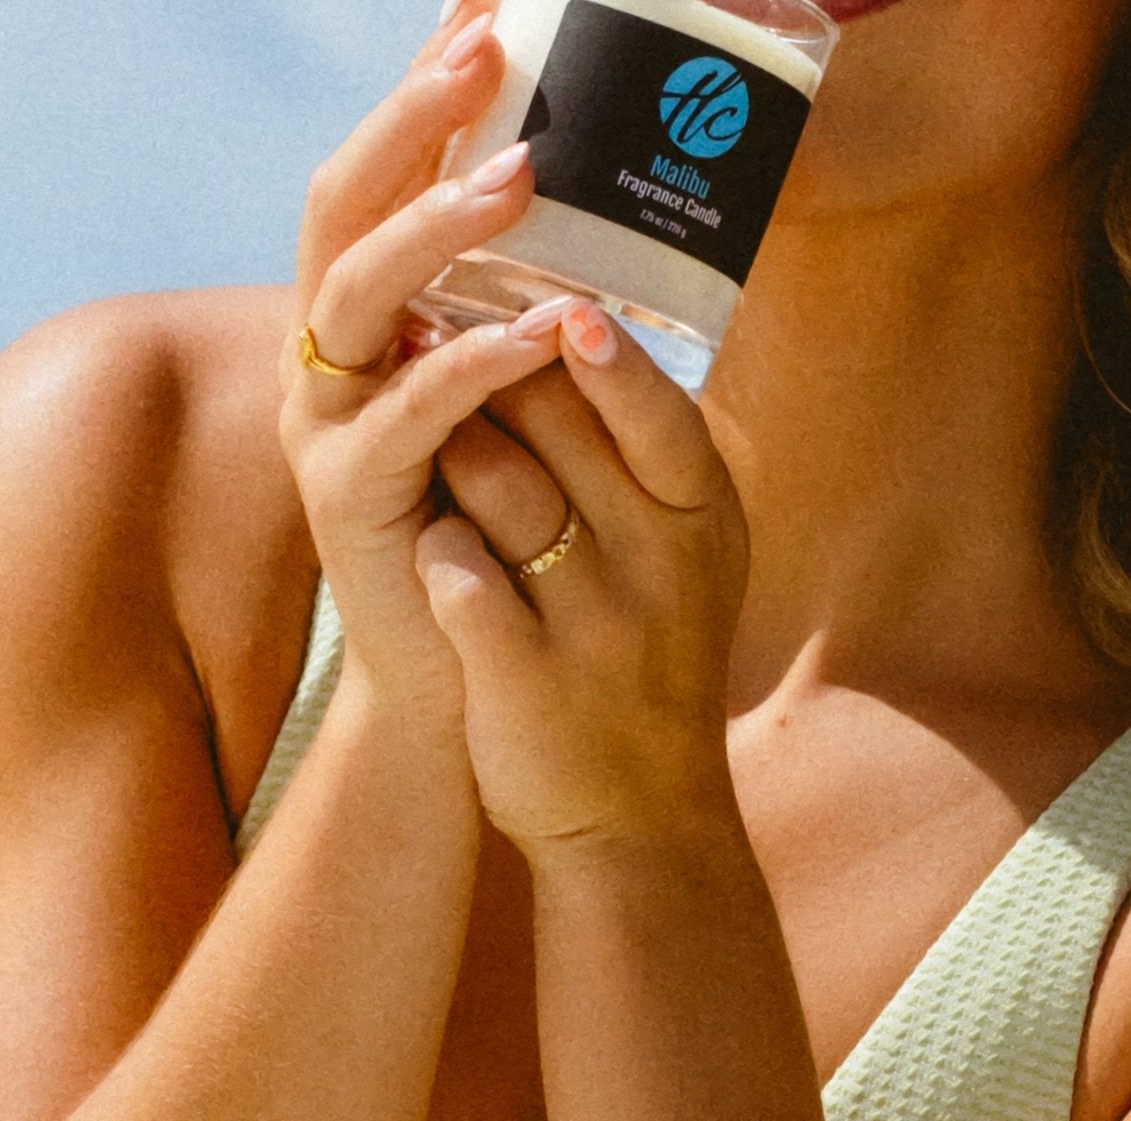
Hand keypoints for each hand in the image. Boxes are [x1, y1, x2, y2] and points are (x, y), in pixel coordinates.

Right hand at [278, 0, 565, 718]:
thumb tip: (619, 193)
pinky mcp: (348, 499)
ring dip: (437, 223)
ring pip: (356, 293)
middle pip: (342, 200)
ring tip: (523, 171)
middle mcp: (327, 346)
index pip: (380, 165)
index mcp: (365, 307)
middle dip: (411, 114)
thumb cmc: (507, 510)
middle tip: (486, 42)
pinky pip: (404, 415)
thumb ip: (534, 294)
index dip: (420, 77)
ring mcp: (325, 419)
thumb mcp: (518, 384)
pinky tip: (533, 326)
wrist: (463, 673)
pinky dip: (468, 364)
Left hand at [411, 304, 750, 856]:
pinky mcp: (522, 680)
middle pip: (559, 432)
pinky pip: (457, 577)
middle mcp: (656, 563)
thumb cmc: (656, 655)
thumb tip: (582, 323)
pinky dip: (438, 550)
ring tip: (431, 437)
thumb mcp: (691, 551)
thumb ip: (651, 450)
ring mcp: (591, 623)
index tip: (570, 310)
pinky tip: (429, 546)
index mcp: (701, 520)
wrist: (642, 821)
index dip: (611, 362)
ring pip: (499, 490)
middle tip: (443, 340)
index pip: (659, 415)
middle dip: (495, 381)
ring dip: (455, 454)